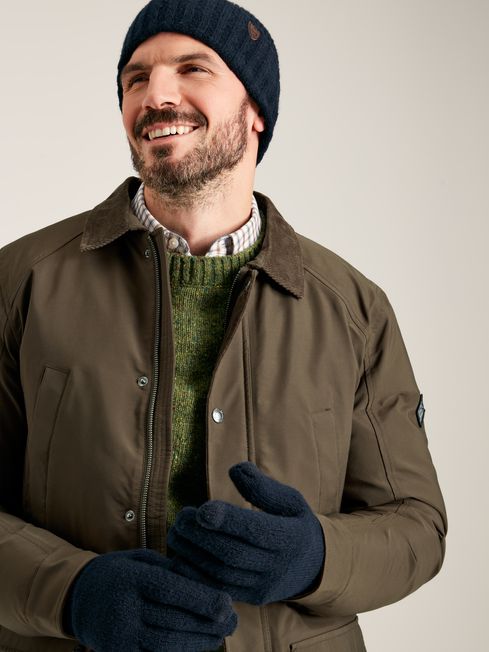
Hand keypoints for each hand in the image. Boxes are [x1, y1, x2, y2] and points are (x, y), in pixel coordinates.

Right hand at [63, 548, 236, 651]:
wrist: (79, 599)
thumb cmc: (120, 574)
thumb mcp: (140, 560)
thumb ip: (169, 569)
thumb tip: (206, 582)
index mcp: (130, 578)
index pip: (169, 589)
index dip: (201, 598)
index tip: (227, 603)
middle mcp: (122, 608)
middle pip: (172, 620)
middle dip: (207, 623)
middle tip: (232, 621)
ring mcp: (118, 636)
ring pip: (166, 644)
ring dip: (198, 642)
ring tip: (219, 635)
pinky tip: (196, 646)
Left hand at [167, 462, 324, 604]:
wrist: (313, 567)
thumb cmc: (295, 524)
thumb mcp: (289, 501)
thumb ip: (262, 487)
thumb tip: (235, 469)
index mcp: (291, 537)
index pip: (256, 531)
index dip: (228, 521)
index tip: (202, 509)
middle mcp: (278, 566)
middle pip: (234, 554)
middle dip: (203, 536)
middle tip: (181, 518)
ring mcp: (264, 586)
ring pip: (223, 575)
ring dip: (194, 555)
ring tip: (176, 533)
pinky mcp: (251, 598)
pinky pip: (220, 590)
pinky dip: (196, 576)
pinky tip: (180, 557)